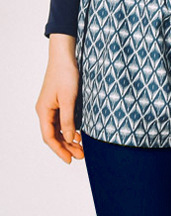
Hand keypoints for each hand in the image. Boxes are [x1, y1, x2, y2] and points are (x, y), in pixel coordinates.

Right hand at [36, 34, 83, 163]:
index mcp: (44, 111)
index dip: (59, 150)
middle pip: (54, 135)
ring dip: (69, 139)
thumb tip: (69, 138)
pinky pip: (62, 120)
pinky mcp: (59, 101)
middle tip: (80, 156)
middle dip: (66, 147)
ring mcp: (52, 106)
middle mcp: (45, 110)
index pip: (49, 137)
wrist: (65, 54)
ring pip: (59, 129)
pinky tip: (79, 134)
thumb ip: (68, 119)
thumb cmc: (65, 73)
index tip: (70, 160)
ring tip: (81, 148)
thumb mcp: (69, 98)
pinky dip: (70, 129)